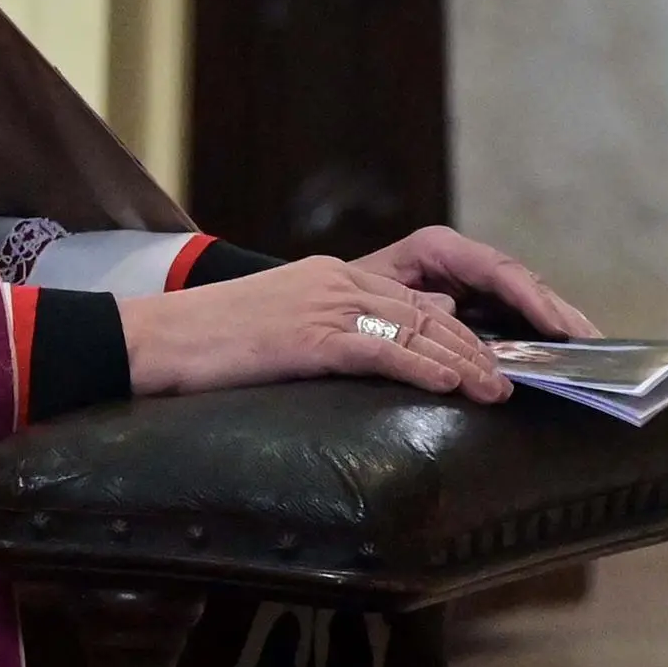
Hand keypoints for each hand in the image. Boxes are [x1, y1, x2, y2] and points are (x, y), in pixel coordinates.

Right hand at [117, 254, 510, 403]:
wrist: (161, 337)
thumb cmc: (213, 340)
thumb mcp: (283, 323)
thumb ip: (338, 324)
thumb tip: (396, 334)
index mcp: (328, 275)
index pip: (410, 300)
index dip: (455, 332)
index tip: (485, 361)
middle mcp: (334, 281)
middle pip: (424, 312)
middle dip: (471, 348)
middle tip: (505, 382)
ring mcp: (324, 305)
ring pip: (414, 329)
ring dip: (462, 363)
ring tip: (495, 391)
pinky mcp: (311, 336)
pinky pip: (383, 350)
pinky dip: (423, 368)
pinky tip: (451, 387)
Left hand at [347, 224, 599, 340]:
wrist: (326, 306)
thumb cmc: (345, 295)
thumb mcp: (371, 290)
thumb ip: (406, 297)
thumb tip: (452, 309)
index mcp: (438, 248)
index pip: (496, 268)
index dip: (530, 297)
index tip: (557, 327)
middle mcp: (462, 260)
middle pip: (521, 282)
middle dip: (557, 310)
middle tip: (594, 341)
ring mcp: (472, 282)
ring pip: (524, 298)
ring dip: (559, 321)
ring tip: (593, 347)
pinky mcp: (476, 304)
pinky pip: (516, 314)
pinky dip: (542, 331)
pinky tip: (568, 348)